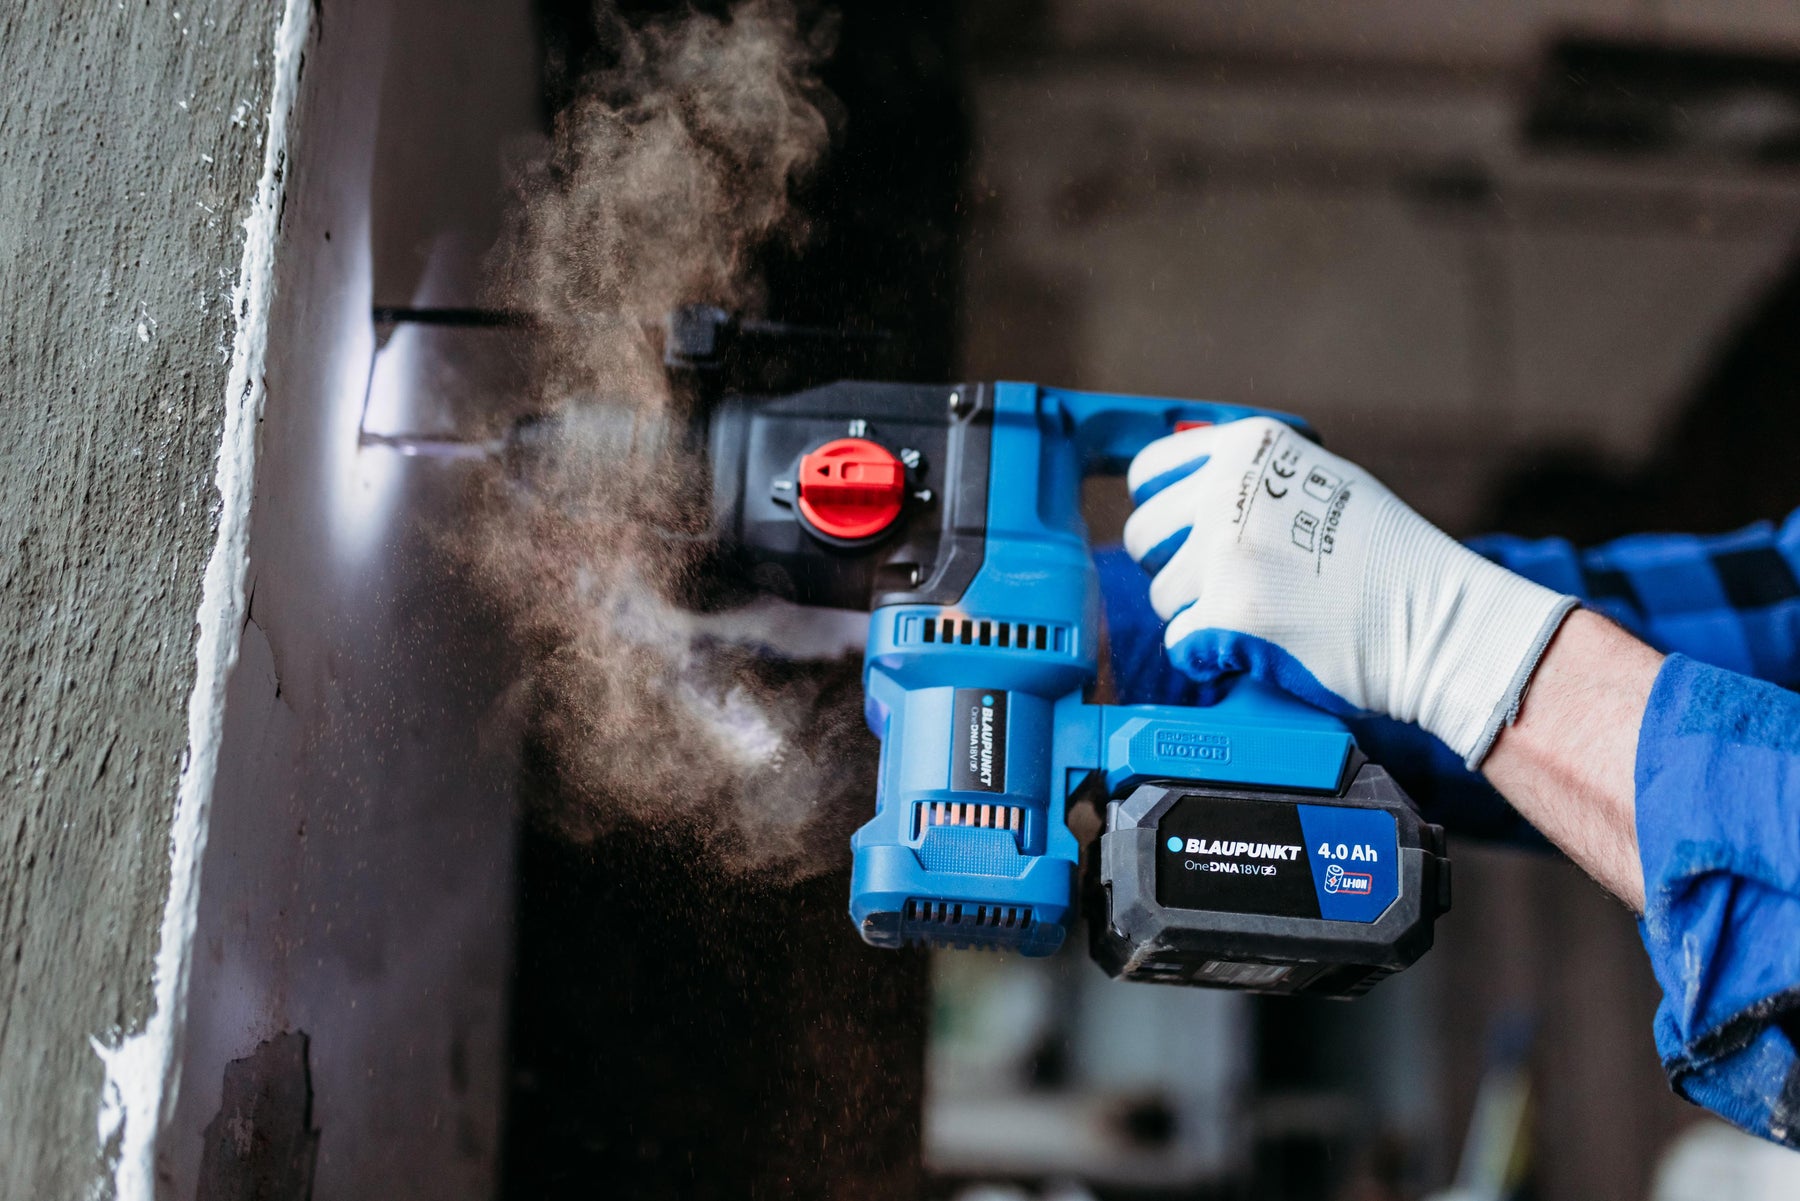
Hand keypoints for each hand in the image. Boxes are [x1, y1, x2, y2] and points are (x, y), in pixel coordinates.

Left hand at [1123, 417, 1576, 766]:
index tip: (1181, 535)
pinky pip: (1181, 643)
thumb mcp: (1318, 480)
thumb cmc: (1387, 561)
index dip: (1162, 510)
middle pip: (1143, 536)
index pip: (1148, 472)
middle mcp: (1229, 490)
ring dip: (1197, 614)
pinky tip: (1257, 647)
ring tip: (1260, 614)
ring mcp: (1226, 552)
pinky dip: (1211, 657)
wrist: (1438, 624)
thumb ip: (1248, 477)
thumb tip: (1176, 479)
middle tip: (1226, 585)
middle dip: (1175, 567)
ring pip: (1160, 595)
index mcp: (1248, 448)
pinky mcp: (1229, 614)